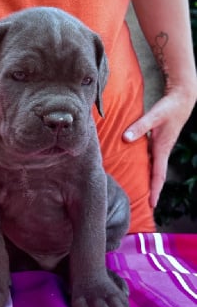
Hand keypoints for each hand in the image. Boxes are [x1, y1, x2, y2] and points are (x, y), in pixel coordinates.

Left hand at [123, 86, 195, 207]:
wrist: (182, 99)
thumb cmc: (169, 108)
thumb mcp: (154, 116)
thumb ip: (140, 127)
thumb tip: (125, 138)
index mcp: (162, 149)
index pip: (158, 175)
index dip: (155, 191)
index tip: (152, 204)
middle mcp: (162, 151)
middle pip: (156, 176)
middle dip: (152, 191)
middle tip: (145, 206)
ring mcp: (161, 148)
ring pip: (154, 168)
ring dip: (149, 181)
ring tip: (140, 193)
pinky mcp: (158, 142)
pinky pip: (151, 160)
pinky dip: (146, 168)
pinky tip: (137, 169)